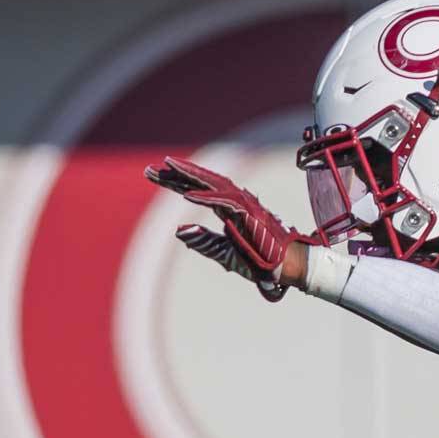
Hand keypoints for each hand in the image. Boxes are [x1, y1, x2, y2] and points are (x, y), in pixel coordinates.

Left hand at [145, 155, 304, 301]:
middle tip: (150, 169)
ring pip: (213, 184)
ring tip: (167, 167)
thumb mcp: (225, 254)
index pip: (197, 191)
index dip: (175, 182)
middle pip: (201, 182)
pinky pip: (224, 203)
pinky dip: (205, 198)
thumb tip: (178, 231)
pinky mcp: (250, 215)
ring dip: (189, 176)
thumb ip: (204, 242)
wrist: (289, 269)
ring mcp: (244, 206)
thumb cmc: (262, 262)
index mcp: (228, 210)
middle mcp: (235, 203)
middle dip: (175, 174)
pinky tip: (185, 196)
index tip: (153, 174)